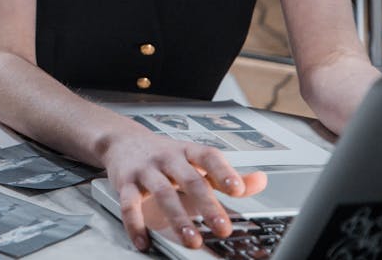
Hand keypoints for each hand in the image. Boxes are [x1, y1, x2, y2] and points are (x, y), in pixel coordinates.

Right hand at [103, 131, 266, 251]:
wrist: (122, 141)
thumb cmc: (164, 155)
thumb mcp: (194, 159)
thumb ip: (225, 174)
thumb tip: (260, 181)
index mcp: (187, 152)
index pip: (208, 157)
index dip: (223, 172)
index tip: (237, 190)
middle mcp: (167, 158)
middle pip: (190, 179)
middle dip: (208, 204)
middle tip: (223, 228)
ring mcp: (145, 170)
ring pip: (162, 193)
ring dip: (178, 218)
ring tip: (192, 240)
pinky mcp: (124, 183)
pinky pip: (129, 205)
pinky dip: (135, 224)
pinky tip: (144, 241)